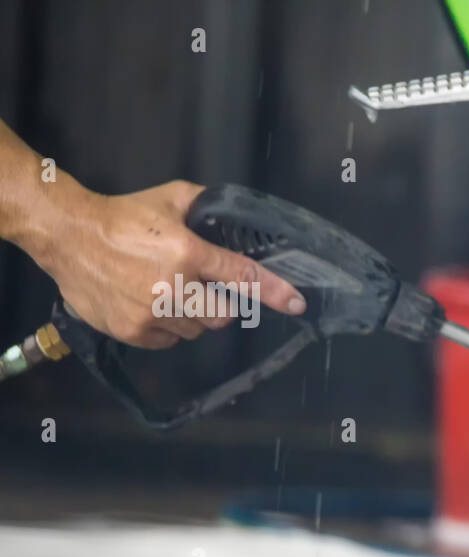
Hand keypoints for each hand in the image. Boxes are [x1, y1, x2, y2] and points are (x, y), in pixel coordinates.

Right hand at [36, 180, 304, 348]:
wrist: (67, 235)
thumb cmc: (121, 216)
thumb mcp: (169, 199)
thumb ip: (205, 204)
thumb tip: (231, 212)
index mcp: (188, 253)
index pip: (242, 276)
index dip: (274, 291)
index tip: (297, 303)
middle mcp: (174, 287)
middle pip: (223, 315)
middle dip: (218, 304)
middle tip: (197, 286)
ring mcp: (152, 313)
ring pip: (197, 330)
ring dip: (191, 316)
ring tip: (166, 291)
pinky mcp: (132, 331)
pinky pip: (170, 341)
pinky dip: (167, 328)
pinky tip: (149, 304)